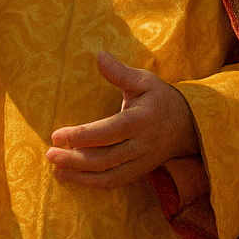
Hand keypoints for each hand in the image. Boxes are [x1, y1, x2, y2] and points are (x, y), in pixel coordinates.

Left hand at [46, 51, 198, 188]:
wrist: (187, 125)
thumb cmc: (159, 99)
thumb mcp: (144, 81)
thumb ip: (120, 72)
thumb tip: (99, 55)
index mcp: (142, 120)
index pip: (109, 131)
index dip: (82, 135)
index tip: (57, 135)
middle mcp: (142, 144)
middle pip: (106, 158)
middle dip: (75, 158)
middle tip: (50, 153)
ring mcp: (141, 161)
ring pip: (108, 175)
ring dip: (80, 175)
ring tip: (56, 169)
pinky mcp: (139, 172)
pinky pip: (113, 183)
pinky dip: (91, 184)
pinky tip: (71, 177)